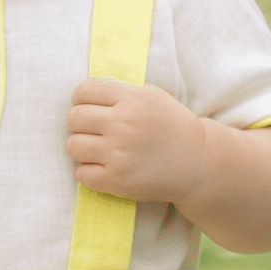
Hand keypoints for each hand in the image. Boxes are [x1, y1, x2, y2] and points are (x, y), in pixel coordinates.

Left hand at [65, 78, 207, 203]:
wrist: (198, 162)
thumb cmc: (171, 126)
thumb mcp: (153, 95)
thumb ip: (123, 89)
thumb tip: (87, 91)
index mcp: (133, 99)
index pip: (85, 90)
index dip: (80, 99)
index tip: (88, 108)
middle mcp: (125, 124)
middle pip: (74, 118)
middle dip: (79, 124)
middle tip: (92, 131)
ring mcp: (120, 154)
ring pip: (72, 146)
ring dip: (81, 149)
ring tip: (96, 151)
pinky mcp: (118, 180)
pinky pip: (81, 174)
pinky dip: (88, 173)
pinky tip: (102, 169)